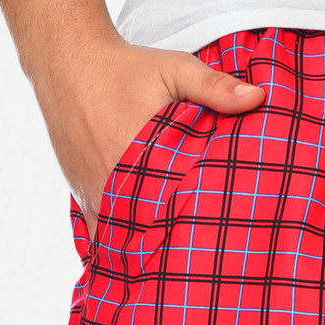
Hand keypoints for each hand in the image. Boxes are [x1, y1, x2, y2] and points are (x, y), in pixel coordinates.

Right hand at [32, 33, 264, 240]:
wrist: (68, 62)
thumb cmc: (125, 67)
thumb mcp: (175, 70)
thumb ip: (215, 87)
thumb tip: (257, 98)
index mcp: (138, 157)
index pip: (171, 207)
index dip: (192, 225)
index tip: (213, 238)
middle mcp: (111, 181)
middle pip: (148, 227)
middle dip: (171, 240)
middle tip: (199, 259)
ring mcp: (92, 192)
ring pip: (121, 233)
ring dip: (144, 243)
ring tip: (172, 263)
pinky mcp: (80, 193)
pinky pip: (99, 229)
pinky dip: (117, 239)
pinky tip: (136, 254)